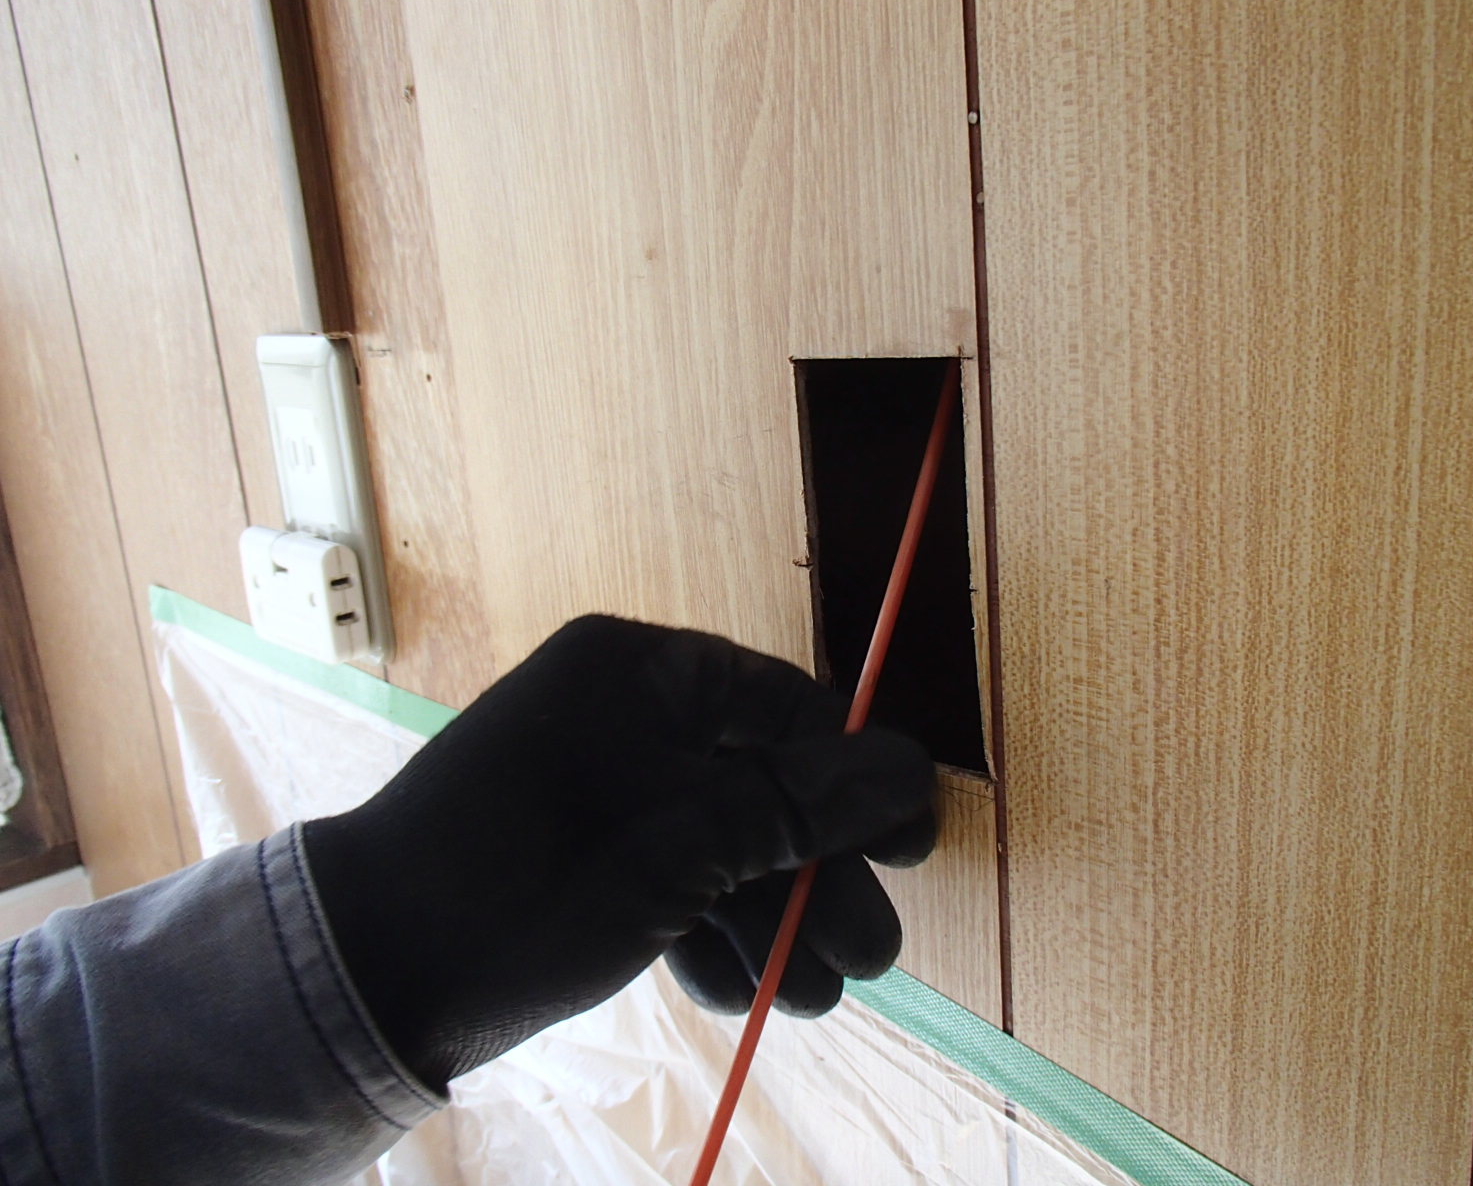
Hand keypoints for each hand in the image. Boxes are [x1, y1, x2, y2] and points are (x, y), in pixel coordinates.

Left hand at [302, 616, 936, 1090]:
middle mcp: (619, 715)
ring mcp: (596, 787)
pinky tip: (734, 993)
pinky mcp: (575, 855)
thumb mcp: (678, 848)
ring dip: (769, 920)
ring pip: (715, 844)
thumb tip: (911, 771)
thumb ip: (798, 808)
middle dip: (815, 876)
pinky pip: (665, 879)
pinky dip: (703, 932)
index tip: (911, 848)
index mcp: (636, 672)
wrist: (363, 981)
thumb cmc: (521, 886)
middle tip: (870, 955)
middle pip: (756, 785)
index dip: (856, 776)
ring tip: (815, 996)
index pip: (781, 705)